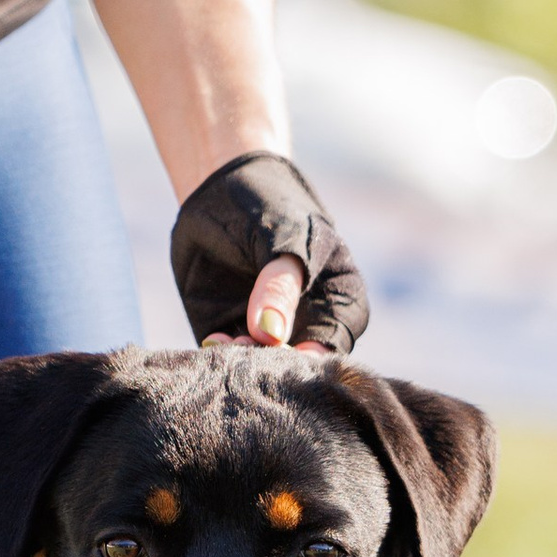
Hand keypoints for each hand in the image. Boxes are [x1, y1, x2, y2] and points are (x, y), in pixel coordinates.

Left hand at [169, 154, 368, 354]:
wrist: (220, 188)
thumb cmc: (270, 204)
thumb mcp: (282, 236)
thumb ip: (279, 285)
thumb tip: (271, 335)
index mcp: (341, 302)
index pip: (335, 346)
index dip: (314, 357)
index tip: (289, 353)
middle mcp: (309, 325)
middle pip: (299, 367)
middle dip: (276, 366)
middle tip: (251, 347)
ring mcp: (270, 332)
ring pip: (263, 367)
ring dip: (246, 363)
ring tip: (230, 342)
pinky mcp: (232, 331)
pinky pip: (229, 358)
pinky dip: (222, 357)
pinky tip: (214, 340)